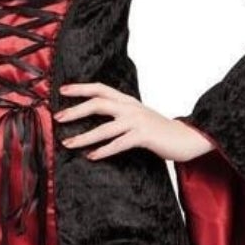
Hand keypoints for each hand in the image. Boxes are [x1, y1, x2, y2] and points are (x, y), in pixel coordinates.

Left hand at [54, 82, 217, 163]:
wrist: (185, 137)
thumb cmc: (158, 129)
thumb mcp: (137, 115)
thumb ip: (119, 113)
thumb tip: (94, 115)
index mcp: (127, 100)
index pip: (100, 89)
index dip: (81, 88)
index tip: (62, 91)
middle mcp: (130, 107)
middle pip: (98, 103)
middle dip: (76, 110)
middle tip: (58, 118)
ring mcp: (137, 121)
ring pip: (104, 128)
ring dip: (84, 137)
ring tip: (68, 143)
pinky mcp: (143, 136)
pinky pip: (118, 144)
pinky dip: (103, 150)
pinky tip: (91, 156)